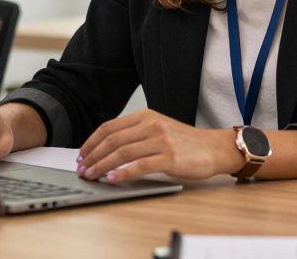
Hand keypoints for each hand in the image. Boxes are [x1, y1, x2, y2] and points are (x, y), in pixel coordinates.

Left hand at [76, 109, 240, 182]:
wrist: (214, 148)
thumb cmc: (185, 143)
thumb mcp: (159, 129)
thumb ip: (136, 134)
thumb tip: (106, 150)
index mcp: (146, 116)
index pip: (109, 127)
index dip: (91, 142)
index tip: (82, 155)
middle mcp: (151, 125)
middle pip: (112, 140)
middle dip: (93, 156)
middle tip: (82, 169)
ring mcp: (161, 141)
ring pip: (122, 153)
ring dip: (102, 166)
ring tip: (92, 176)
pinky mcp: (170, 158)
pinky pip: (140, 166)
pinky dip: (122, 174)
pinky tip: (112, 180)